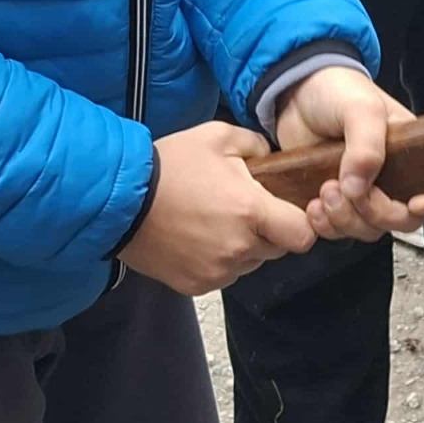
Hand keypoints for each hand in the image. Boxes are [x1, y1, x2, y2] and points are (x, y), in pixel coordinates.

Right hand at [120, 120, 316, 295]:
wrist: (120, 201)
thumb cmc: (171, 165)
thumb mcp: (219, 136)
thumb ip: (258, 144)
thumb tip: (274, 158)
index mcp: (251, 211)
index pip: (303, 235)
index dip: (303, 223)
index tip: (289, 210)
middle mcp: (238, 248)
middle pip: (277, 249)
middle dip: (269, 230)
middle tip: (245, 208)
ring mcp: (216, 271)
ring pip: (251, 263)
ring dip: (245, 247)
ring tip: (217, 220)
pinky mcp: (196, 285)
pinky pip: (224, 275)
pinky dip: (220, 260)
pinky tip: (200, 237)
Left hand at [275, 66, 423, 242]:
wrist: (297, 92)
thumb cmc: (339, 90)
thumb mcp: (360, 107)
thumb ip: (366, 144)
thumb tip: (359, 188)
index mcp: (412, 153)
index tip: (416, 203)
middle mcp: (393, 178)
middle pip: (402, 219)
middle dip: (376, 213)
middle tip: (347, 189)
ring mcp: (363, 192)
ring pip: (369, 229)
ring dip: (345, 219)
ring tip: (324, 191)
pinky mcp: (335, 202)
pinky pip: (337, 231)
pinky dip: (325, 226)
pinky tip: (313, 207)